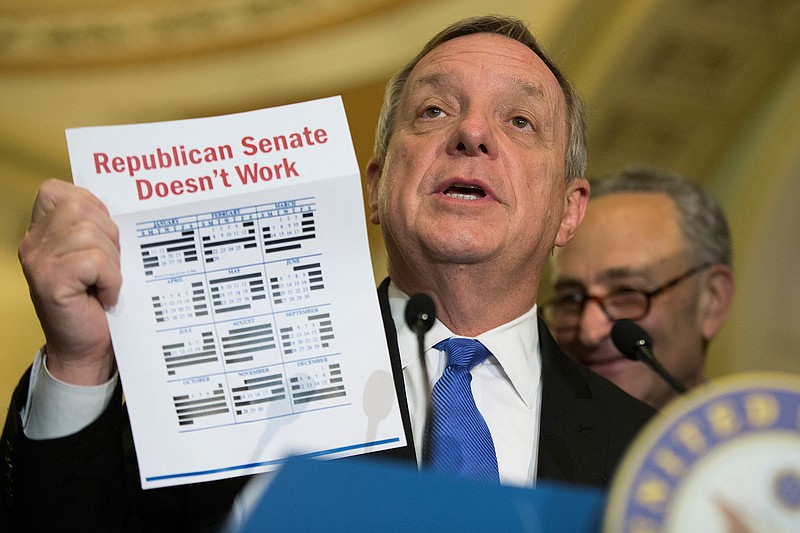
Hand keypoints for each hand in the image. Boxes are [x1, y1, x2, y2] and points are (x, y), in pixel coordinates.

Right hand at [18, 179, 120, 384]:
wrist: (88, 350)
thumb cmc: (98, 303)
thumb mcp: (98, 256)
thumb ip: (96, 228)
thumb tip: (123, 206)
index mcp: (42, 230)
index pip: (60, 191)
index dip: (91, 206)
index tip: (104, 236)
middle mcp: (33, 241)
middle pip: (82, 209)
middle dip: (110, 237)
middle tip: (110, 268)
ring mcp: (38, 260)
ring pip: (90, 234)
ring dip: (112, 262)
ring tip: (107, 283)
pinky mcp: (49, 280)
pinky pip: (94, 261)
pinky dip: (110, 279)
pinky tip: (105, 295)